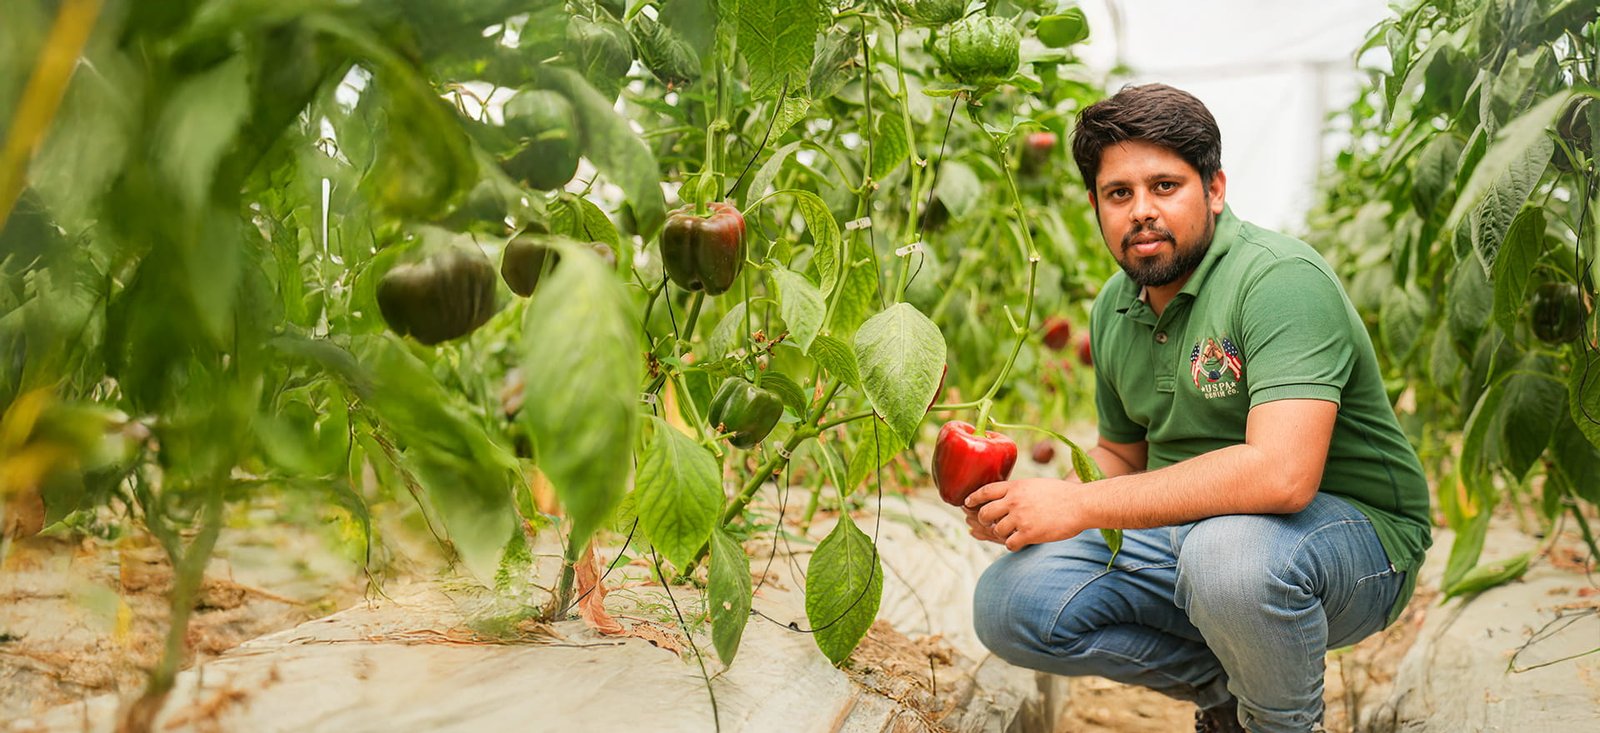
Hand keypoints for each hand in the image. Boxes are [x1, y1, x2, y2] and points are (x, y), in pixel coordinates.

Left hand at [964, 478, 1085, 550]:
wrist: (1081, 504)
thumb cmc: (1062, 494)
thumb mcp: (1035, 484)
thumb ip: (1018, 490)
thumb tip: (1005, 496)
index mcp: (1015, 487)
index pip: (985, 491)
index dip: (973, 498)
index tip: (967, 503)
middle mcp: (1014, 501)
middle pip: (985, 513)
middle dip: (984, 521)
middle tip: (990, 524)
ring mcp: (1020, 517)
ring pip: (997, 530)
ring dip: (1002, 534)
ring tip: (1012, 533)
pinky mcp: (1029, 533)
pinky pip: (1009, 544)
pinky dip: (1013, 545)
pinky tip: (1020, 542)